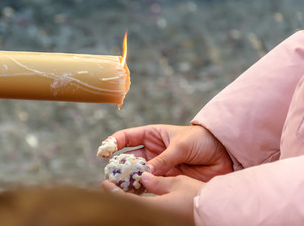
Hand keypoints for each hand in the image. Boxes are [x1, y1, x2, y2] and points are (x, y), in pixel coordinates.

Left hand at [102, 172, 203, 225]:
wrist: (216, 211)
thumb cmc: (198, 196)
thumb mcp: (176, 183)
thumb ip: (156, 181)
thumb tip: (143, 178)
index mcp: (154, 208)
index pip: (126, 202)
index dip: (113, 192)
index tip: (104, 184)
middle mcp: (154, 217)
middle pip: (130, 207)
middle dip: (119, 196)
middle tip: (111, 186)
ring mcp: (160, 219)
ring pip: (139, 209)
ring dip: (130, 199)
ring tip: (123, 188)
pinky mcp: (166, 219)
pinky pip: (149, 211)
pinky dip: (141, 203)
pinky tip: (140, 195)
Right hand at [109, 125, 231, 180]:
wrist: (225, 154)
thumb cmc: (203, 141)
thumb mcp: (181, 146)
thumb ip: (163, 160)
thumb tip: (145, 173)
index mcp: (153, 135)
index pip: (127, 137)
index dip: (113, 143)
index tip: (103, 151)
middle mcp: (153, 151)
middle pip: (129, 159)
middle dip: (118, 166)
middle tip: (110, 175)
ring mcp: (159, 166)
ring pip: (137, 174)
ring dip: (128, 180)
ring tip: (118, 187)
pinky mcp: (167, 180)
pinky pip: (150, 186)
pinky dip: (142, 190)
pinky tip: (134, 194)